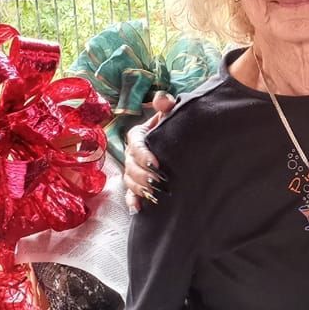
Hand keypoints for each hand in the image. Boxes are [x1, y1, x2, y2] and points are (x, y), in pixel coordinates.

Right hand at [124, 94, 174, 213]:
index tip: (156, 164)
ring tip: (154, 195)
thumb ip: (166, 105)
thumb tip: (162, 99)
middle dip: (144, 175)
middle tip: (159, 182)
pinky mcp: (137, 185)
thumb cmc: (172, 126)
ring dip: (140, 189)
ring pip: (130, 181)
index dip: (144, 155)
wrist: (178, 142)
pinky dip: (133, 202)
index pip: (136, 145)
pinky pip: (130, 195)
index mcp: (137, 136)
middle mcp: (131, 154)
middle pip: (131, 166)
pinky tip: (138, 209)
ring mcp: (132, 171)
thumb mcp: (170, 114)